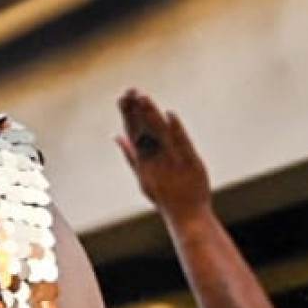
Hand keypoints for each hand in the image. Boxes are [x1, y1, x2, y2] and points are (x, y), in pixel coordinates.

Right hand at [114, 89, 212, 221]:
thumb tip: (116, 135)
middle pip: (144, 129)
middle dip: (136, 110)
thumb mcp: (143, 175)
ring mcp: (172, 160)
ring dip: (151, 115)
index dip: (128, 114)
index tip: (122, 96)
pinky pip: (182, 143)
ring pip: (159, 133)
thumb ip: (129, 154)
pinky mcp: (190, 162)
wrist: (186, 216)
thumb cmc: (165, 197)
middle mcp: (155, 158)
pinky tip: (170, 115)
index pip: (133, 131)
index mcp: (144, 159)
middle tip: (129, 91)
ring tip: (143, 97)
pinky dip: (176, 130)